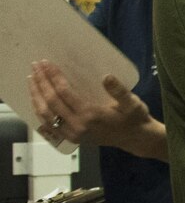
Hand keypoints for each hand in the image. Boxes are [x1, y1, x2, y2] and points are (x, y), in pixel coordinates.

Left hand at [29, 61, 156, 151]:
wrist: (136, 139)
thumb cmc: (134, 118)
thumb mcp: (132, 103)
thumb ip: (119, 91)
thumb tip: (106, 77)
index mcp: (91, 115)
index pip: (65, 92)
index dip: (54, 76)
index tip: (47, 63)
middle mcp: (78, 125)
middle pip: (51, 102)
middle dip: (41, 82)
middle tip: (35, 66)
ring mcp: (73, 133)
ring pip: (46, 114)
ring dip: (36, 96)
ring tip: (31, 80)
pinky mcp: (71, 138)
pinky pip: (49, 124)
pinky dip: (39, 111)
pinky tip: (36, 100)